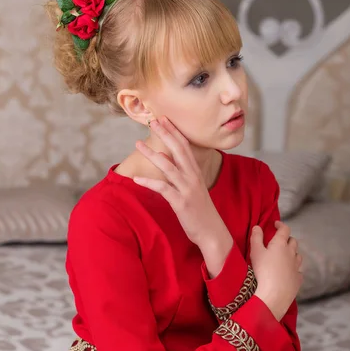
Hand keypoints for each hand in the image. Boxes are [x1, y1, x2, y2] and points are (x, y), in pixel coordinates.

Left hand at [133, 116, 228, 246]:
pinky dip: (149, 183)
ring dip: (152, 154)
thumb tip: (169, 159)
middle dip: (165, 134)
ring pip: (168, 166)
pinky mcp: (181, 203)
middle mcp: (193, 177)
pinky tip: (137, 178)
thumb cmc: (201, 210)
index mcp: (196, 172)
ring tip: (138, 143)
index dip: (174, 131)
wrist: (212, 232)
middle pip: (178, 150)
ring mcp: (187, 189)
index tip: (164, 118)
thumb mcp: (194, 187)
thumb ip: (183, 173)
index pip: (185, 146)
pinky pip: (163, 189)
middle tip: (153, 120)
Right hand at [250, 221, 302, 320]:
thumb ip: (256, 238)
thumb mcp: (255, 252)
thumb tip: (257, 227)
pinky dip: (293, 268)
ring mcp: (296, 266)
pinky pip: (298, 270)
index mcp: (281, 244)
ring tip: (284, 256)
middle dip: (287, 238)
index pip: (285, 229)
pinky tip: (288, 272)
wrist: (274, 295)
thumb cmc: (262, 271)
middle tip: (279, 241)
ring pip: (297, 255)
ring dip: (292, 253)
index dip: (280, 225)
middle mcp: (291, 253)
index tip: (275, 224)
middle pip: (293, 241)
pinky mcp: (298, 279)